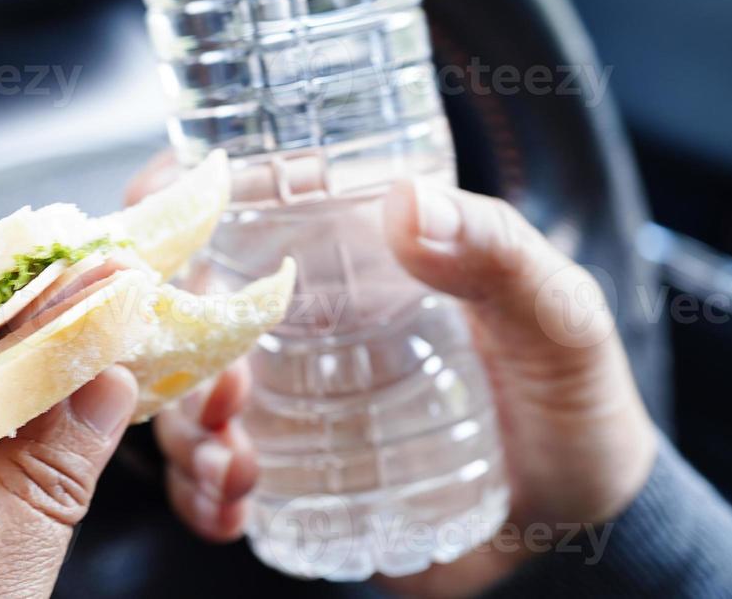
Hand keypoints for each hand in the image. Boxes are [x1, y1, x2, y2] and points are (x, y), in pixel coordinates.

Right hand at [130, 154, 657, 593]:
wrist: (583, 529)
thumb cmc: (573, 403)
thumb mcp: (557, 317)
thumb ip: (499, 253)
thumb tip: (407, 203)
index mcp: (351, 253)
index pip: (238, 202)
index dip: (171, 202)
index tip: (149, 225)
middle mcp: (300, 317)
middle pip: (183, 302)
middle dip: (163, 340)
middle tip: (218, 390)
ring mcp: (285, 396)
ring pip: (182, 391)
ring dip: (181, 425)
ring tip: (234, 463)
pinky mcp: (285, 471)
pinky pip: (209, 475)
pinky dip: (200, 490)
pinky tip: (234, 503)